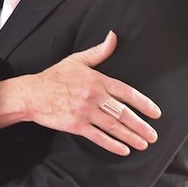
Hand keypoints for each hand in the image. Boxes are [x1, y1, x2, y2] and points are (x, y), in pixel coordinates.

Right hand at [0, 31, 160, 155]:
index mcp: (97, 80)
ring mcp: (85, 112)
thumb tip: (113, 36)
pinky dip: (112, 144)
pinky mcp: (75, 125)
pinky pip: (98, 137)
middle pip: (123, 113)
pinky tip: (123, 150)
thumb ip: (99, 51)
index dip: (144, 104)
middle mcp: (93, 96)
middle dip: (141, 126)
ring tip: (143, 144)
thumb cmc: (54, 77)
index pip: (127, 93)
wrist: (31, 94)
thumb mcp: (77, 60)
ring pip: (113, 126)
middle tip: (153, 135)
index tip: (155, 113)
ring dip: (131, 137)